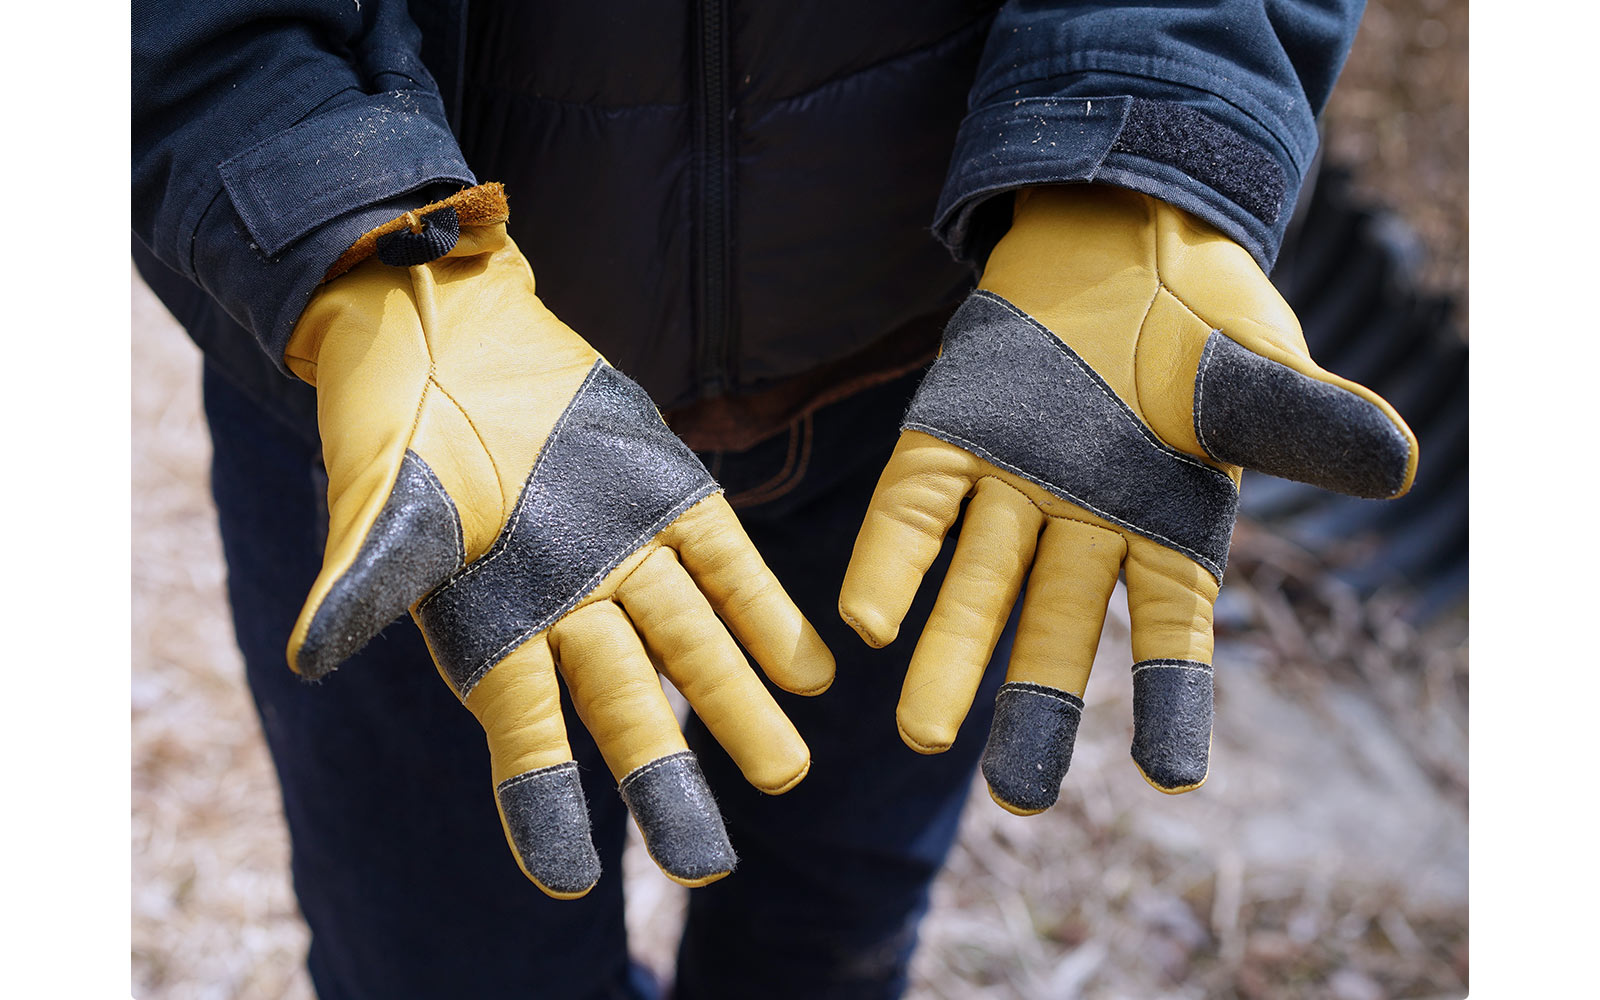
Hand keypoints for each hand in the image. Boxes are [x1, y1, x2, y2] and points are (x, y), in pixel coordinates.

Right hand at [285, 191, 834, 895]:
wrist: (449, 328)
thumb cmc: (396, 423)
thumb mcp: (382, 501)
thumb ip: (366, 580)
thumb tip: (309, 654)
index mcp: (493, 626)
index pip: (524, 733)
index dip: (545, 804)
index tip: (576, 882)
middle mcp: (569, 606)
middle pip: (626, 708)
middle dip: (667, 781)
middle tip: (707, 864)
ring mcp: (625, 553)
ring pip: (691, 644)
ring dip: (737, 704)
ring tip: (785, 770)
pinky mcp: (670, 494)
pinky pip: (725, 564)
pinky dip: (765, 614)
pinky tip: (808, 669)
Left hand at [839, 184, 1415, 811]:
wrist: (1118, 232)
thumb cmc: (1202, 312)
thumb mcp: (1257, 363)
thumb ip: (1300, 418)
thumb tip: (1393, 458)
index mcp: (1163, 523)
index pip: (1167, 629)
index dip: (1171, 698)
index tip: (1172, 780)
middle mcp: (1079, 520)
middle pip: (1054, 630)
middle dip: (1036, 709)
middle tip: (1018, 798)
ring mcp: (1009, 482)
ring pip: (977, 585)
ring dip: (950, 654)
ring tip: (921, 730)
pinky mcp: (948, 436)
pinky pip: (917, 506)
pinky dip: (894, 558)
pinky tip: (866, 618)